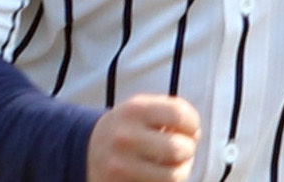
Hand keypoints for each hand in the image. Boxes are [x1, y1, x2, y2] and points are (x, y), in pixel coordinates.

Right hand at [86, 92, 201, 181]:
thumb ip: (170, 111)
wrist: (89, 152)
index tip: (190, 128)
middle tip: (182, 148)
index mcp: (132, 111)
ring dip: (181, 170)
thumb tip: (194, 133)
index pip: (180, 115)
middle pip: (180, 148)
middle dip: (189, 149)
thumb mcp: (141, 108)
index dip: (193, 123)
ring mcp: (122, 167)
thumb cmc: (127, 129)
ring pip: (175, 176)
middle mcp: (125, 138)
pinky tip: (159, 174)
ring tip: (173, 164)